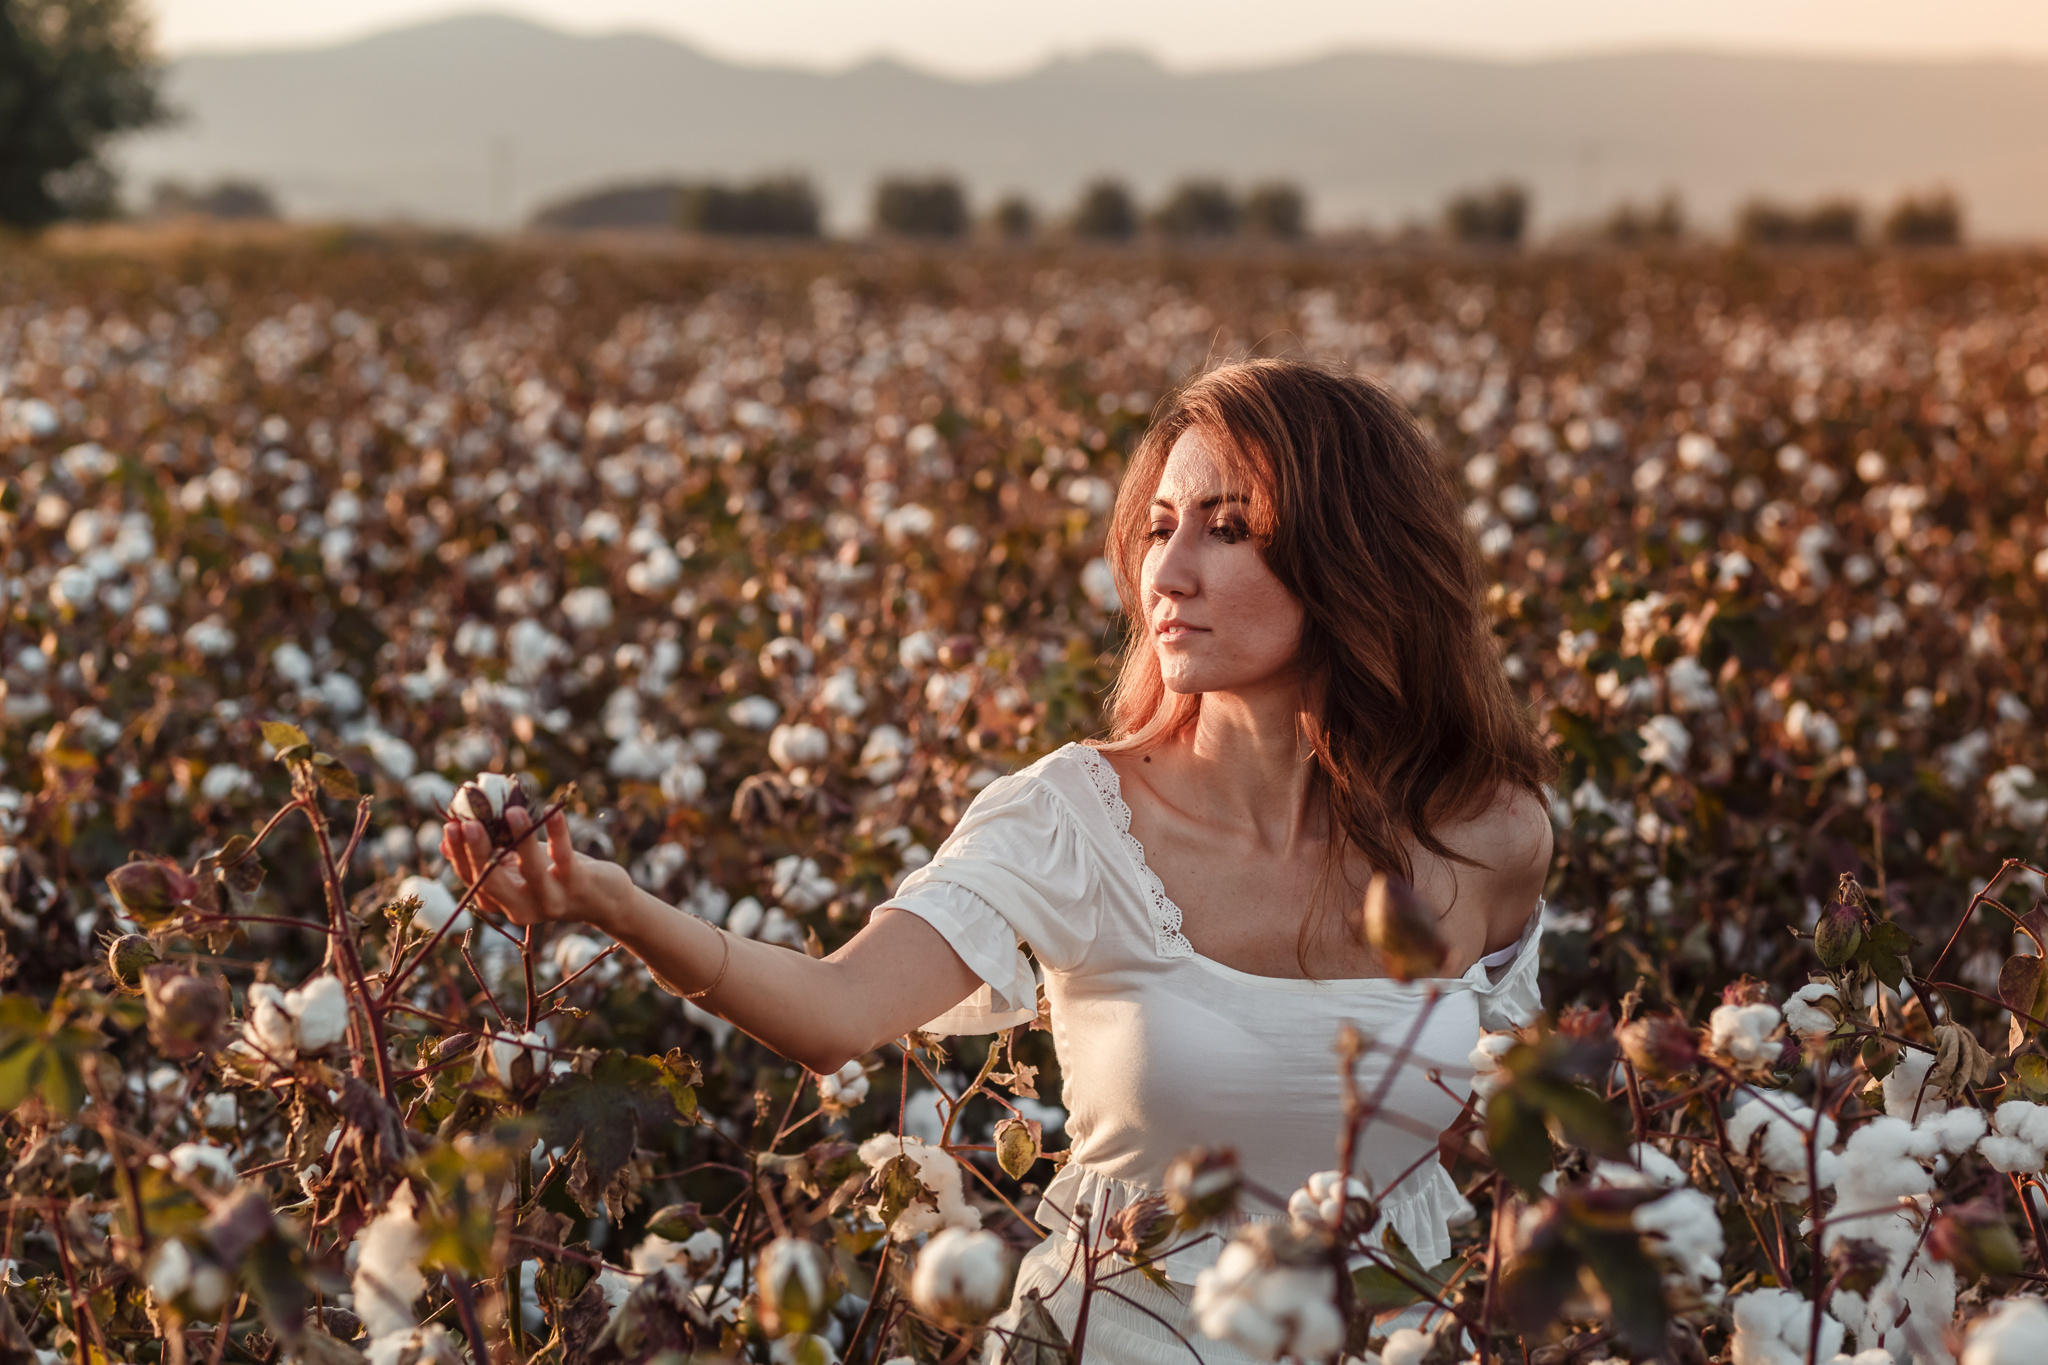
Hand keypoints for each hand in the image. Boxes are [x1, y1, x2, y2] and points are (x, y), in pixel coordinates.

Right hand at [440, 806, 618, 928]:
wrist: (605, 901)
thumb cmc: (555, 877)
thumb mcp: (518, 868)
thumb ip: (490, 857)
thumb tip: (450, 837)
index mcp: (502, 903)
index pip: (472, 881)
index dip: (458, 856)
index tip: (449, 826)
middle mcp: (522, 907)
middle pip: (492, 882)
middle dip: (477, 852)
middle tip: (467, 823)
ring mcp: (550, 899)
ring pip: (531, 870)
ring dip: (521, 839)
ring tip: (513, 811)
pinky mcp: (577, 884)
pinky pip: (564, 856)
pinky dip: (559, 832)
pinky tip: (553, 811)